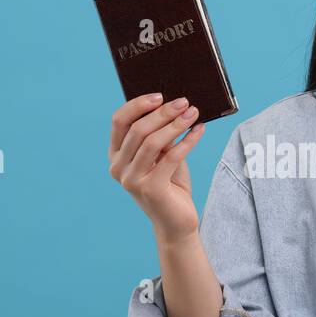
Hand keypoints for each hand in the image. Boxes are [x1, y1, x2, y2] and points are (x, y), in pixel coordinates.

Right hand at [109, 93, 206, 243]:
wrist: (176, 222)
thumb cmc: (170, 184)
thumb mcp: (161, 155)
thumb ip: (160, 135)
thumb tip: (173, 105)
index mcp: (116, 155)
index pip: (119, 121)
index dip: (138, 105)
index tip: (160, 95)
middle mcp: (118, 167)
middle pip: (138, 129)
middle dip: (163, 112)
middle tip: (184, 102)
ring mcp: (132, 180)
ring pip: (153, 142)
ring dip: (176, 124)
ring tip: (194, 113)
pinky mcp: (150, 189)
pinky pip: (171, 157)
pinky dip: (187, 141)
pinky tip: (199, 131)